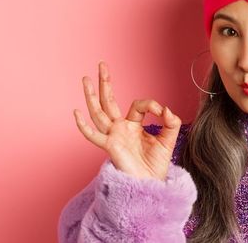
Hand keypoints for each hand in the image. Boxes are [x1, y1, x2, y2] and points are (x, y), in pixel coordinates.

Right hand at [72, 60, 182, 180]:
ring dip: (92, 96)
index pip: (138, 105)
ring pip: (98, 113)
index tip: (162, 112)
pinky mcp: (110, 146)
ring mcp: (113, 136)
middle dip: (105, 83)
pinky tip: (76, 113)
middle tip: (101, 65)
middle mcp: (120, 128)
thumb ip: (171, 123)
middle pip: (109, 101)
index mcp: (133, 124)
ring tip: (85, 79)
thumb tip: (166, 110)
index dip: (151, 105)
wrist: (151, 183)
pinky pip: (93, 135)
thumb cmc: (156, 163)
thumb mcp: (169, 139)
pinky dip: (84, 126)